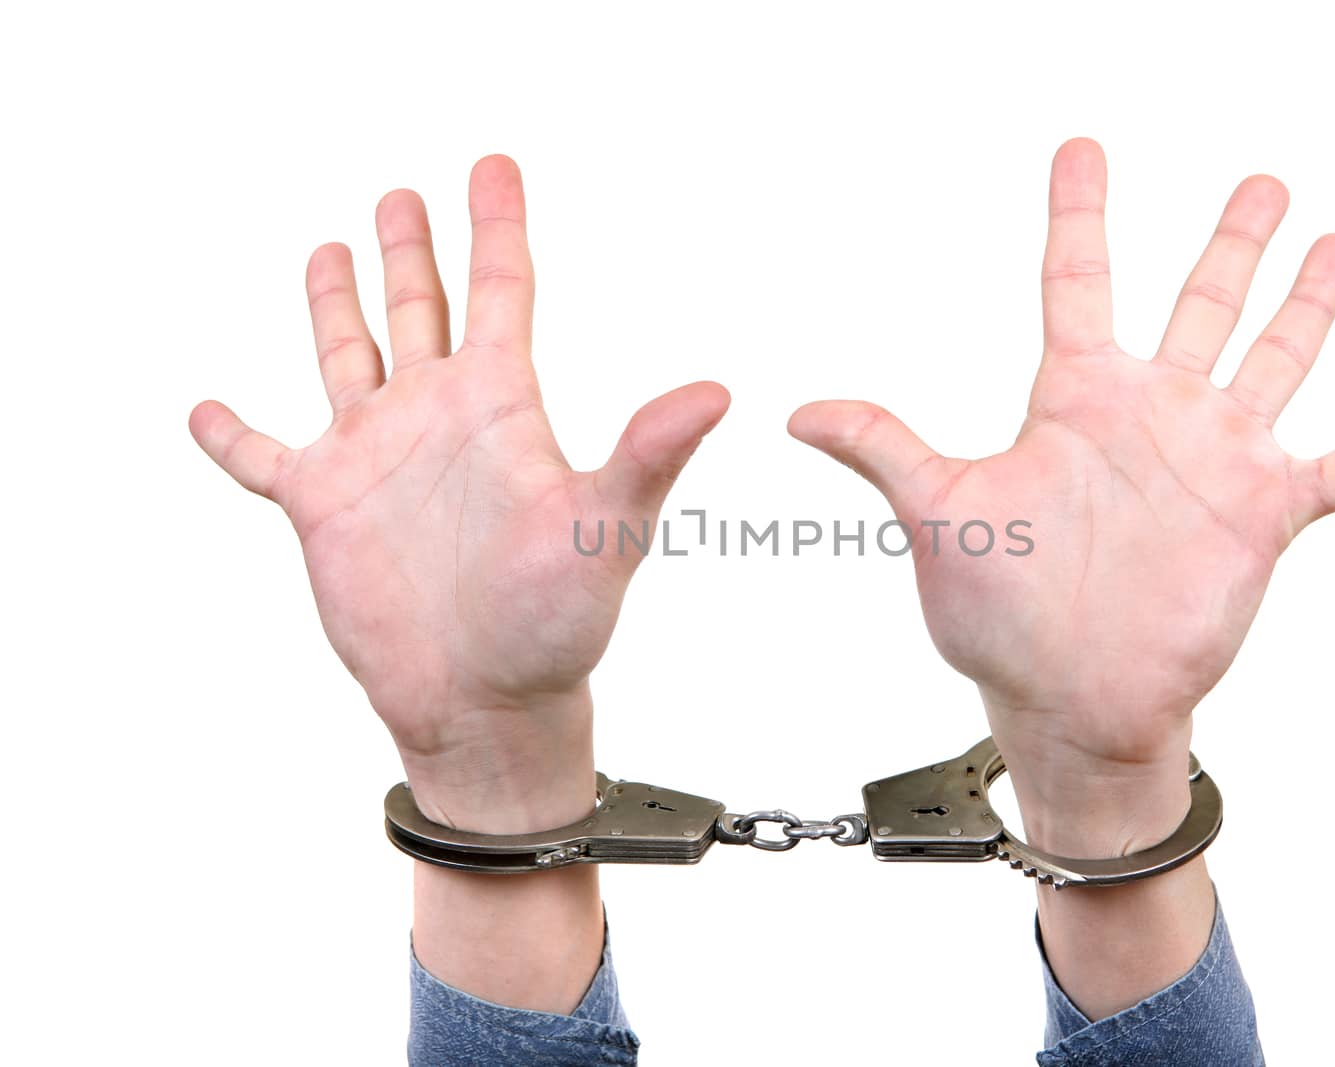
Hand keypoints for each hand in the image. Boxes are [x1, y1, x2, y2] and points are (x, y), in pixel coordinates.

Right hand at [191, 155, 728, 833]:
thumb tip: (719, 391)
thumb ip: (649, 454)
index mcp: (500, 405)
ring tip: (330, 248)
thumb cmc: (556, 624)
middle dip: (412, 251)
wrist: (488, 703)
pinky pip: (264, 460)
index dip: (497, 225)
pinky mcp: (322, 509)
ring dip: (335, 306)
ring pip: (348, 358)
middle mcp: (437, 417)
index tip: (495, 163)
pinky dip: (234, 437)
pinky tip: (207, 410)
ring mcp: (377, 458)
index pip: (501, 290)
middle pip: (421, 309)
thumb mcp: (604, 527)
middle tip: (404, 193)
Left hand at [790, 139, 1334, 852]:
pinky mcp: (1261, 518)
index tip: (1082, 149)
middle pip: (1200, 304)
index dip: (1079, 215)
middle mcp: (1149, 416)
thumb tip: (798, 412)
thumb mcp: (940, 514)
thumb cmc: (999, 619)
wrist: (1068, 704)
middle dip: (1229, 243)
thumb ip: (885, 449)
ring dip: (1307, 307)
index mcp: (1073, 400)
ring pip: (1273, 360)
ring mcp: (1211, 462)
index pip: (1076, 282)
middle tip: (1261, 182)